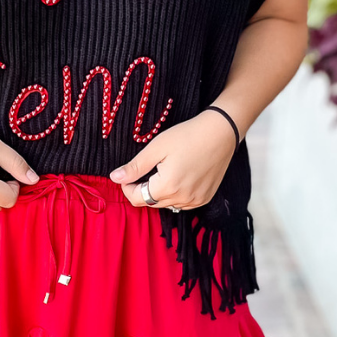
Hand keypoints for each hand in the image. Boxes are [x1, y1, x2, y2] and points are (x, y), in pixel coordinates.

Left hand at [109, 111, 237, 208]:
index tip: (127, 174)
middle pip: (151, 203)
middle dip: (143, 189)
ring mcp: (196, 201)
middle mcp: (183, 199)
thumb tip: (115, 178)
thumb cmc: (188, 136)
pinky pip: (182, 203)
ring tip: (164, 171)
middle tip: (146, 169)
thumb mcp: (156, 148)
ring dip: (159, 193)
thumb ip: (135, 166)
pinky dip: (174, 194)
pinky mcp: (204, 198)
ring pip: (166, 204)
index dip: (127, 188)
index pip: (138, 199)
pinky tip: (178, 177)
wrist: (221, 132)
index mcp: (168, 187)